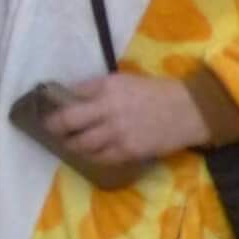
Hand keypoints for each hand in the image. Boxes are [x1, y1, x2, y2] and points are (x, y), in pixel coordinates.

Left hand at [46, 73, 211, 168]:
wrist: (188, 110)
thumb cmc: (154, 92)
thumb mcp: (123, 81)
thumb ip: (97, 88)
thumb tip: (72, 96)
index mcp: (106, 87)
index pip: (72, 95)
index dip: (58, 104)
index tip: (50, 110)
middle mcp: (107, 109)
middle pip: (68, 121)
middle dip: (55, 127)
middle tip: (51, 130)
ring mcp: (117, 133)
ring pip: (81, 144)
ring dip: (71, 145)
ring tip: (68, 143)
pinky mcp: (128, 151)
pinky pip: (101, 158)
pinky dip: (91, 156)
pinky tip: (89, 154)